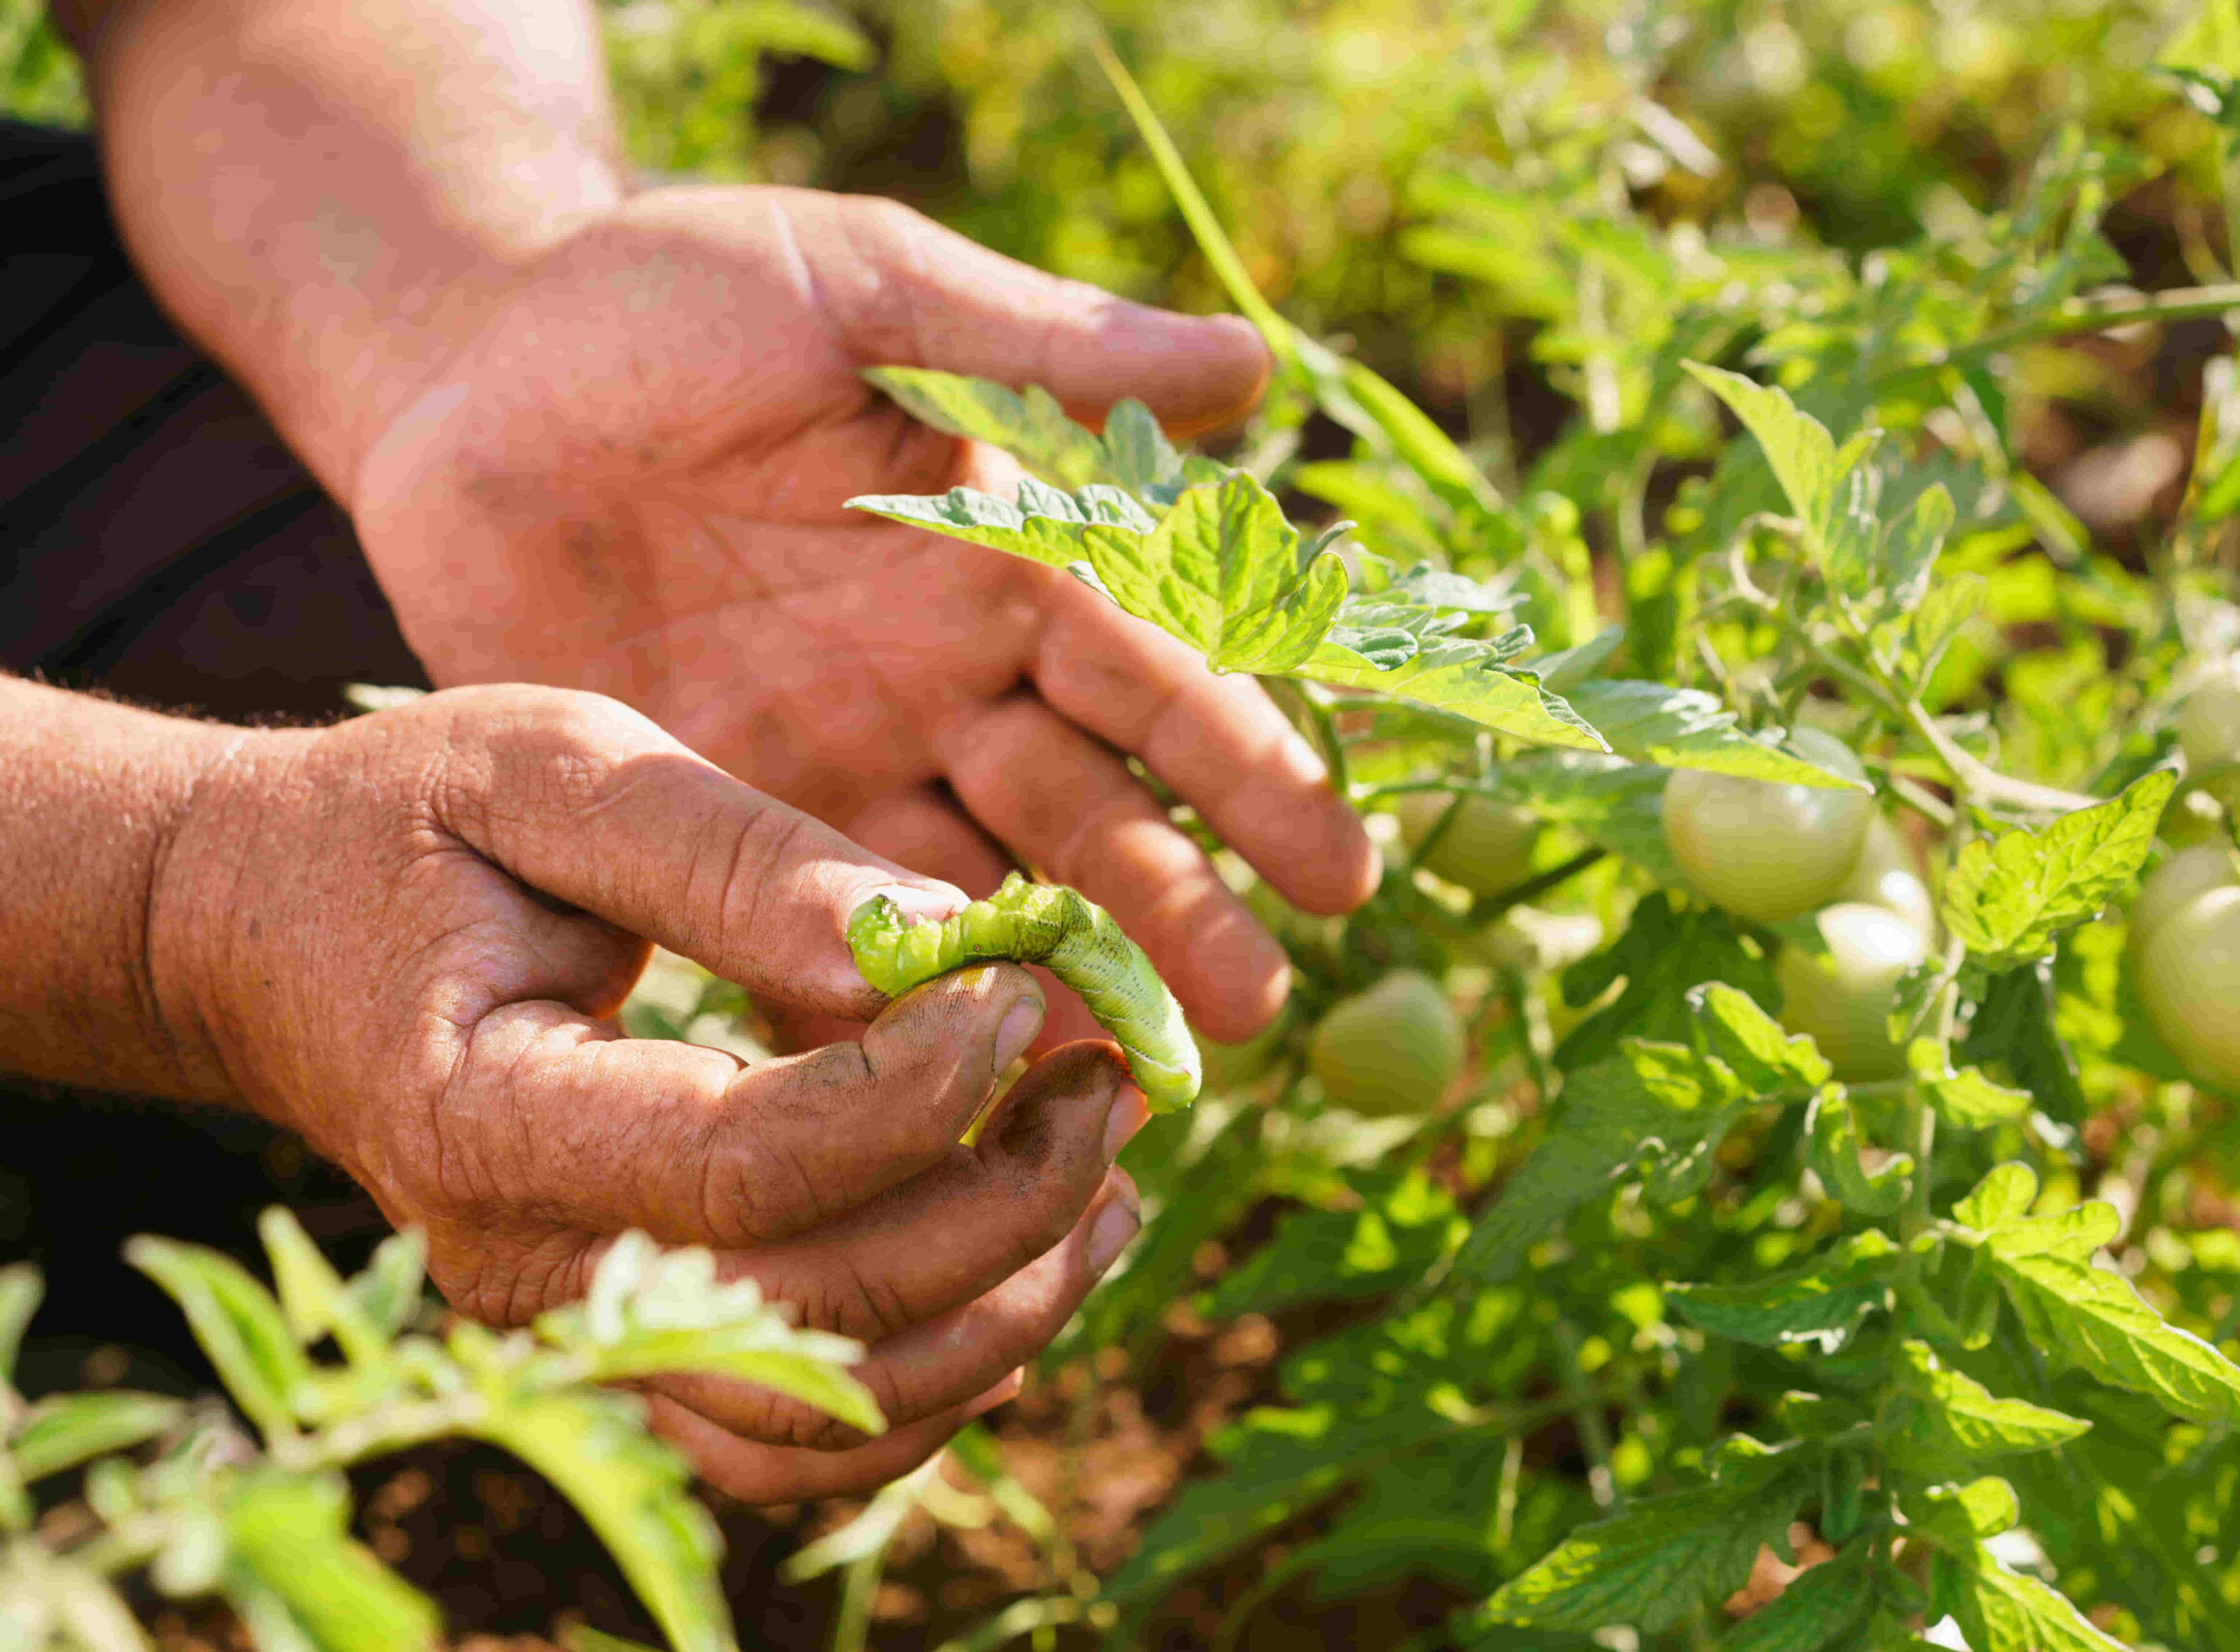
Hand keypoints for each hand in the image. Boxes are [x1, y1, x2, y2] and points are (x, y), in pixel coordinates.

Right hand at [153, 683, 1147, 1501]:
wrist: (268, 936)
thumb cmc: (406, 829)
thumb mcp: (549, 771)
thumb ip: (730, 854)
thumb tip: (926, 942)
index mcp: (487, 1118)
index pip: (741, 1169)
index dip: (913, 1096)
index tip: (1021, 987)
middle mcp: (532, 1269)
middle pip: (819, 1314)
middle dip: (1007, 1202)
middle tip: (1110, 1074)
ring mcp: (588, 1331)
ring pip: (835, 1406)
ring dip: (1010, 1307)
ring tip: (1113, 1173)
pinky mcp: (641, 1338)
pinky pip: (809, 1426)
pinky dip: (946, 1369)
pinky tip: (1037, 1254)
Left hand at [350, 188, 1379, 1047]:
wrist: (456, 366)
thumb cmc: (669, 293)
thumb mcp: (861, 285)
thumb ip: (1038, 340)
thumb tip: (1256, 363)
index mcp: (1000, 556)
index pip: (1156, 677)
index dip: (1250, 770)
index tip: (1338, 867)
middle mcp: (942, 680)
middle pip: (1087, 814)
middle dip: (1177, 909)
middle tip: (1254, 1011)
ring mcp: (835, 762)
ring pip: (974, 895)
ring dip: (1054, 984)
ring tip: (1130, 1081)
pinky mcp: (716, 822)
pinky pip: (813, 939)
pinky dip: (876, 1018)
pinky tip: (933, 1098)